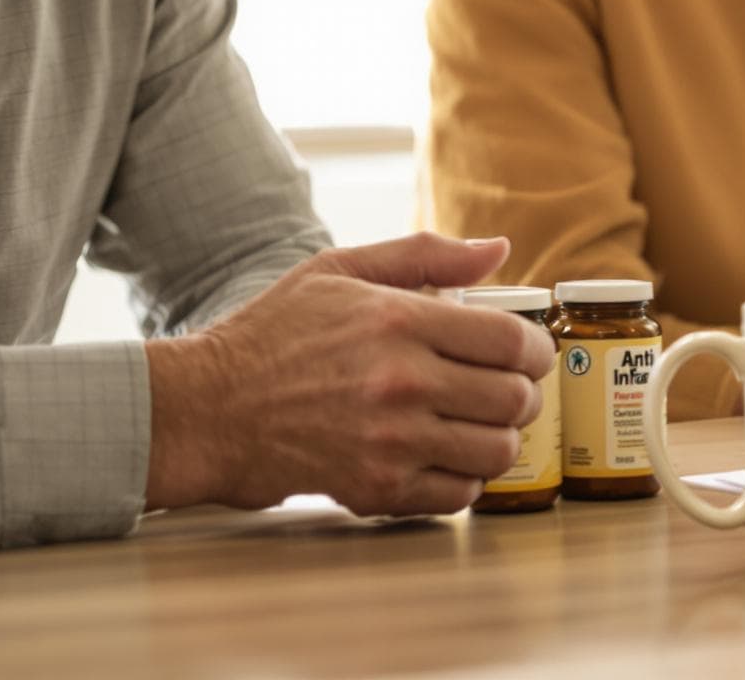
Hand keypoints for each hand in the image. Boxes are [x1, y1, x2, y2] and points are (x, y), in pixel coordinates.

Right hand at [145, 233, 554, 515]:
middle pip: (514, 398)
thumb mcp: (340, 271)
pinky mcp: (376, 489)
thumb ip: (425, 255)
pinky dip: (465, 479)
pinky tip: (445, 456)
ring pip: (496, 450)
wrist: (209, 410)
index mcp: (399, 321)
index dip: (535, 348)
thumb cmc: (273, 335)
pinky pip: (459, 495)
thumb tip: (499, 249)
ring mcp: (391, 442)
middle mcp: (402, 383)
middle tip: (507, 388)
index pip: (511, 341)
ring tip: (479, 423)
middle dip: (523, 393)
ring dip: (499, 437)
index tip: (528, 352)